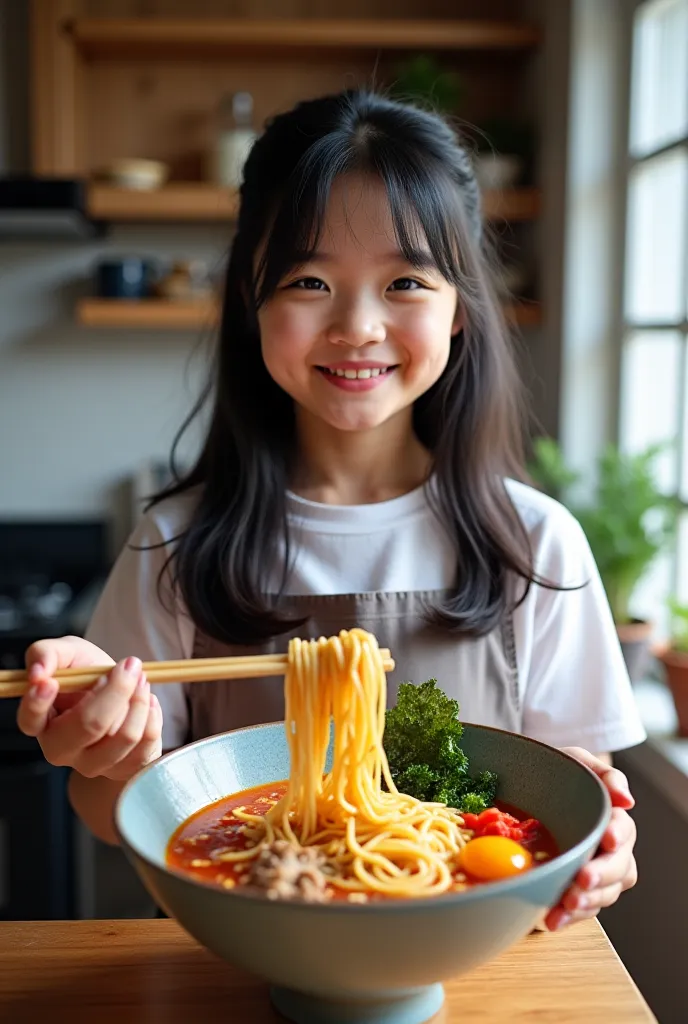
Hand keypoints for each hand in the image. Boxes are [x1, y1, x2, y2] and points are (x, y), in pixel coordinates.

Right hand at [16, 635, 162, 781]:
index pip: (30, 721)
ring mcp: (93, 764)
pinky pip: (147, 744)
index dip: (37, 703)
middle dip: (117, 689)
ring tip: (141, 680)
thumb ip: (45, 654)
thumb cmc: (86, 672)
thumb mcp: (66, 652)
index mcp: (40, 721)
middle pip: (90, 726)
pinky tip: (147, 701)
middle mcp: (62, 749)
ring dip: (140, 699)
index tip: (49, 681)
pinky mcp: (124, 769)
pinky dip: (153, 714)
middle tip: (130, 665)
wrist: (118, 688)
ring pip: (125, 735)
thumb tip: (38, 671)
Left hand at [545, 747, 636, 930]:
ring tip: (565, 905)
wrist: (531, 790)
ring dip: (587, 902)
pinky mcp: (577, 892)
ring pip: (604, 894)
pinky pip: (581, 910)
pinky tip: (551, 919)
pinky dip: (568, 917)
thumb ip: (603, 774)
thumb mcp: (577, 762)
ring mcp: (595, 874)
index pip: (624, 829)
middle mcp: (610, 851)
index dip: (618, 835)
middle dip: (602, 876)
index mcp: (613, 820)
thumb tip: (627, 800)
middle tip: (582, 878)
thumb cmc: (558, 774)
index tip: (606, 838)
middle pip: (619, 868)